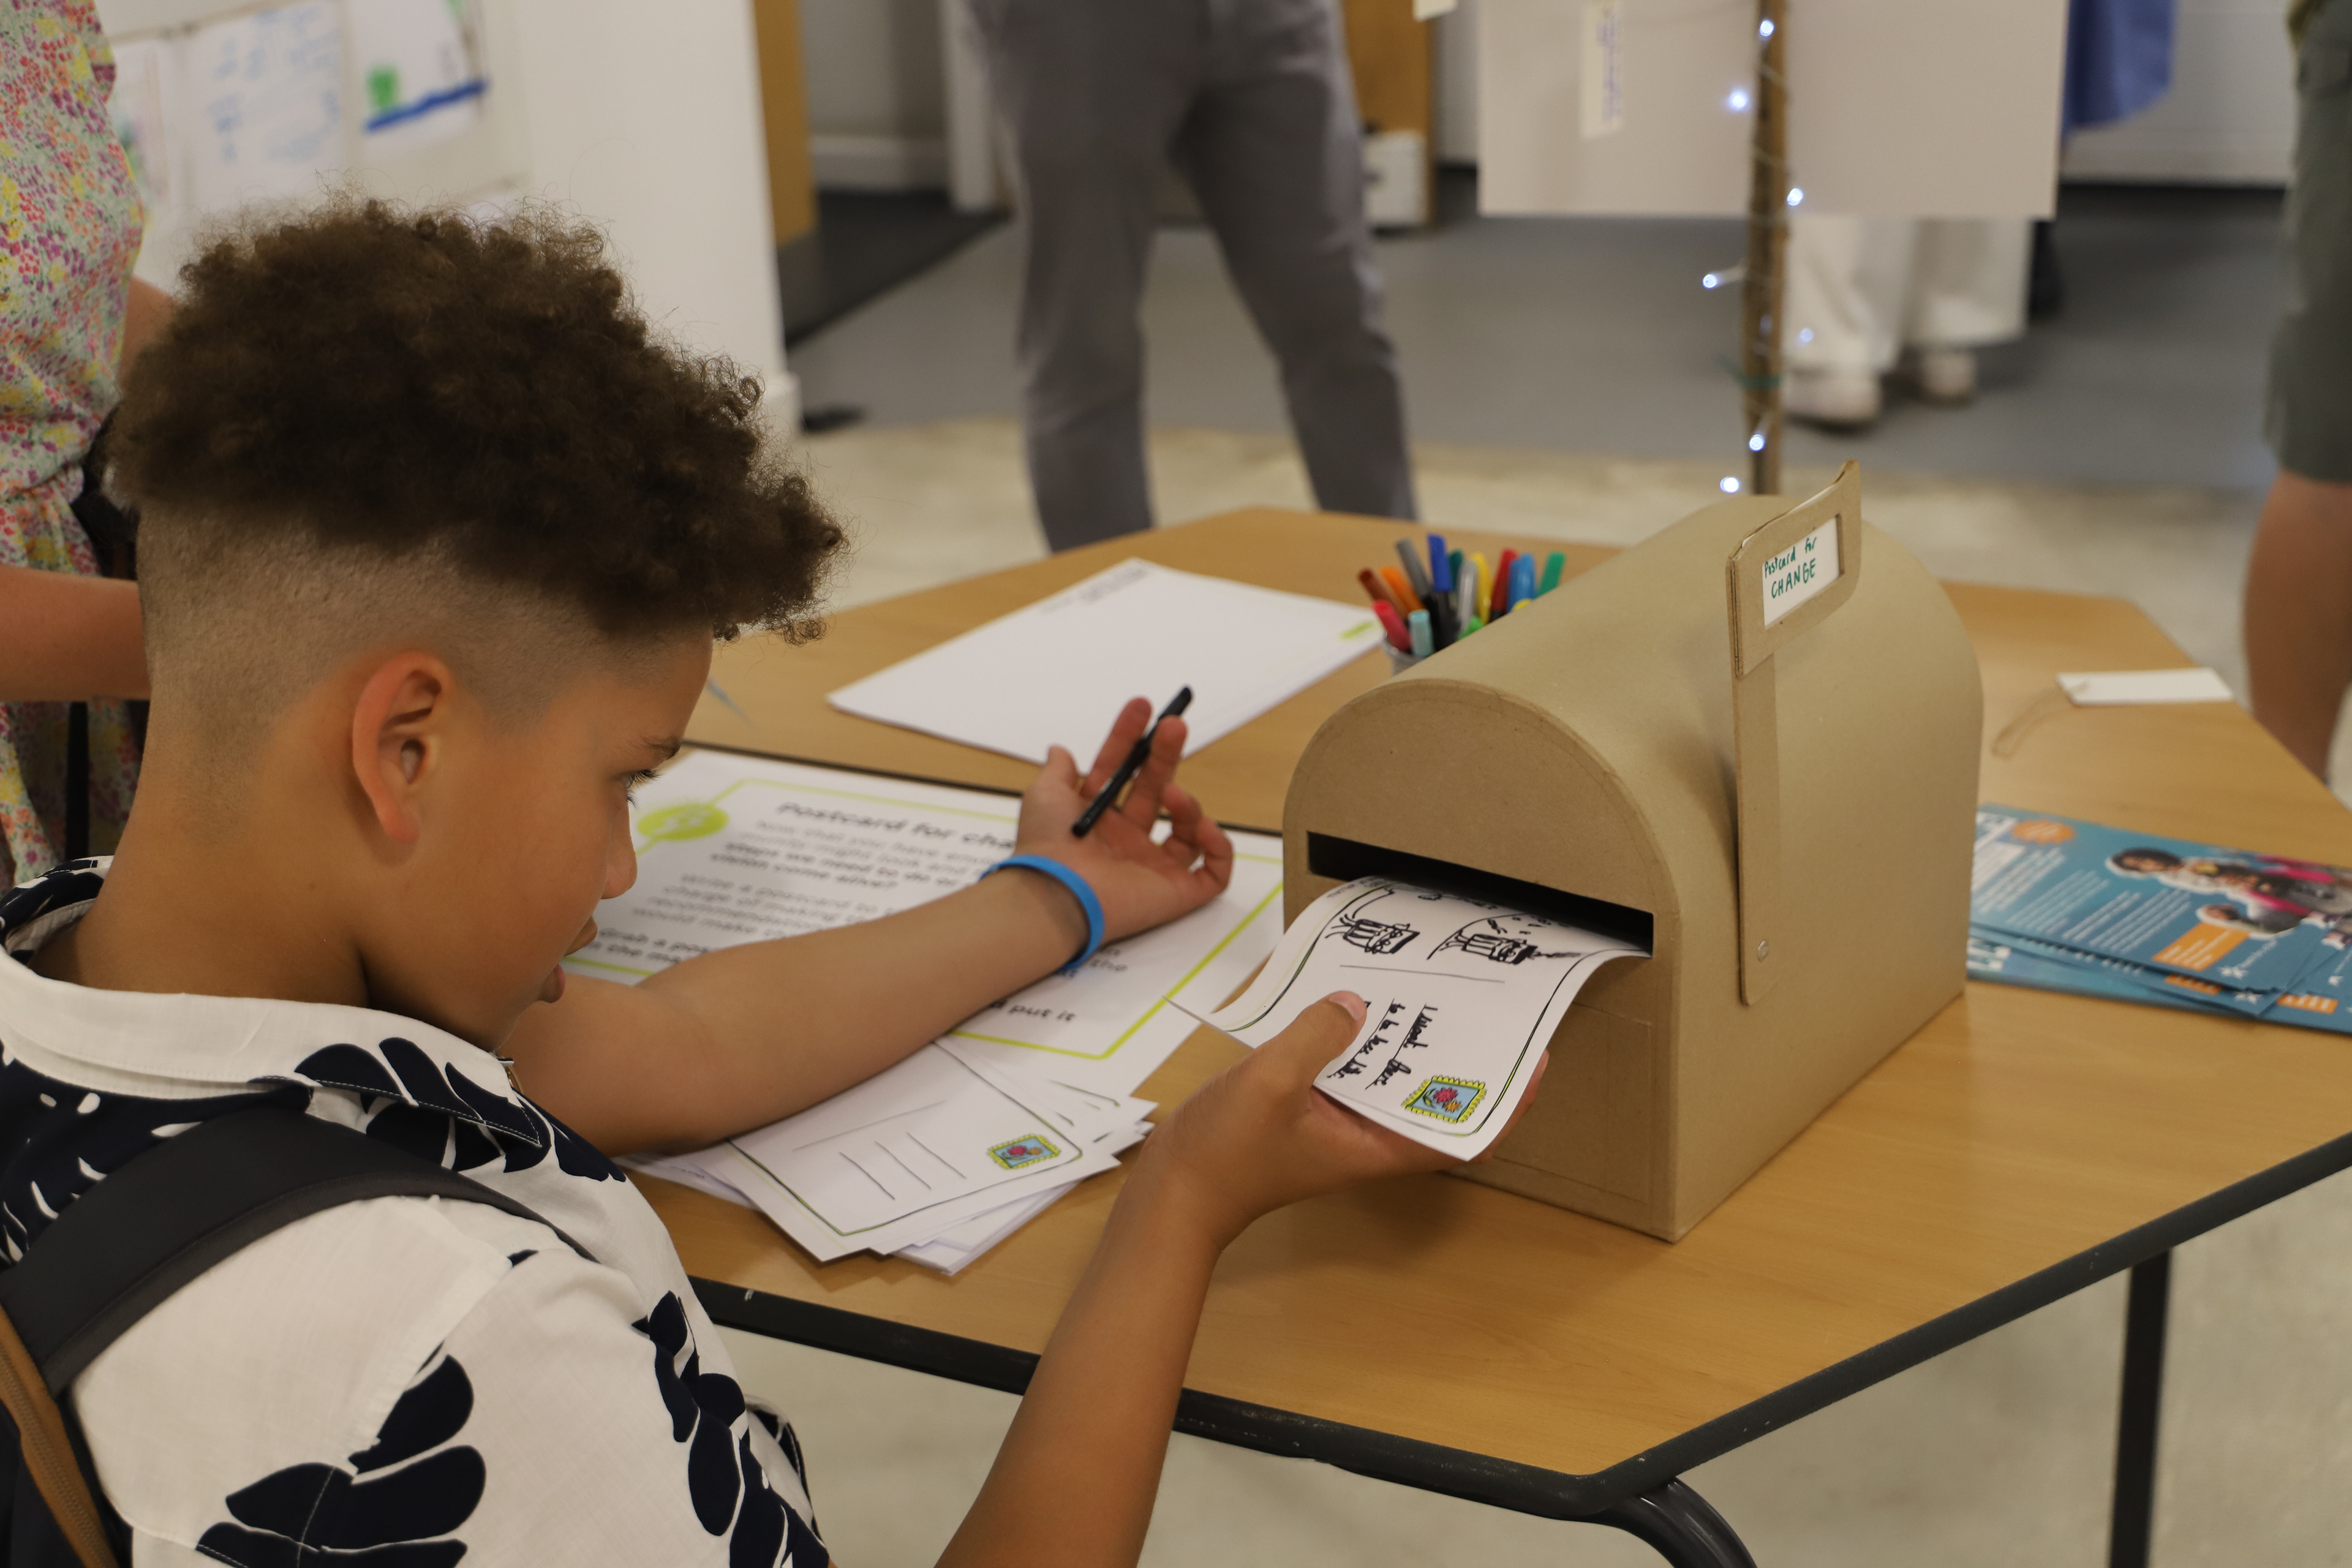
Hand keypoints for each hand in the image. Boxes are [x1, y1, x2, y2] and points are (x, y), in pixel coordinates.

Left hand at [1014, 697, 1234, 942]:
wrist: (1057, 894)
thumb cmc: (1047, 846)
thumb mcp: (1044, 795)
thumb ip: (1057, 771)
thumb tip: (1060, 750)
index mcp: (1099, 819)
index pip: (1121, 772)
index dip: (1130, 739)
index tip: (1143, 707)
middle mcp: (1127, 842)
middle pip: (1157, 790)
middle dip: (1166, 755)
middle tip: (1174, 725)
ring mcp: (1153, 868)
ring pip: (1187, 829)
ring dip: (1189, 803)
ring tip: (1174, 796)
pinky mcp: (1176, 893)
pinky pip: (1214, 871)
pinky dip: (1218, 847)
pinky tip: (1201, 827)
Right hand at [1138, 993, 1548, 1249]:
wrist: (1176, 1187)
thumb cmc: (1227, 1152)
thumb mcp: (1272, 1083)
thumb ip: (1317, 1037)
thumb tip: (1355, 1005)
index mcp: (1376, 1148)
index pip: (1461, 1134)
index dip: (1503, 1104)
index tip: (1534, 1062)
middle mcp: (1368, 1138)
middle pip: (1432, 1101)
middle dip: (1461, 1061)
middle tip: (1486, 1008)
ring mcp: (1341, 1124)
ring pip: (1392, 1081)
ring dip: (1412, 1045)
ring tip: (1433, 994)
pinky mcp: (1312, 1109)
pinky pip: (1352, 1071)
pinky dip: (1362, 1041)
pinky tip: (1357, 1002)